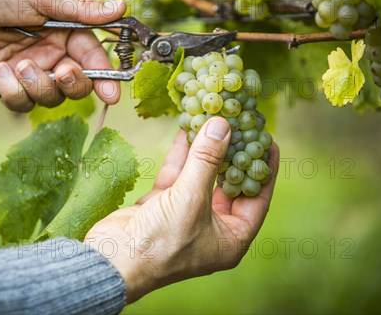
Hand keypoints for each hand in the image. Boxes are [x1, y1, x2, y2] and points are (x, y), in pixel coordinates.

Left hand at [0, 0, 125, 111]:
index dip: (105, 78)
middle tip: (62, 72)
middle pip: (75, 86)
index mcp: (63, 32)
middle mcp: (49, 55)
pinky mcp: (4, 85)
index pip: (92, 59)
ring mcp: (27, 72)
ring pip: (49, 98)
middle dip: (73, 85)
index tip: (112, 95)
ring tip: (19, 64)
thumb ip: (80, 9)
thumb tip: (121, 7)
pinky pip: (19, 103)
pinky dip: (12, 90)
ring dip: (38, 86)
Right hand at [85, 117, 279, 302]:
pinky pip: (176, 176)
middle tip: (240, 125)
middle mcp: (211, 227)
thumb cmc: (161, 242)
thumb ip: (207, 159)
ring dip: (204, 150)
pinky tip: (186, 130)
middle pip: (227, 184)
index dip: (263, 169)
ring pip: (200, 176)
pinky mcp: (161, 205)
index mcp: (231, 238)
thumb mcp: (191, 198)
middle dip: (231, 154)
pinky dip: (180, 155)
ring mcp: (184, 215)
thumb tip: (222, 125)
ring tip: (213, 120)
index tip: (267, 141)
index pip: (256, 198)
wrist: (113, 259)